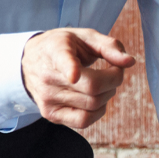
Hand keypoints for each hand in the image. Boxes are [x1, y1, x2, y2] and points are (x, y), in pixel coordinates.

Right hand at [20, 28, 135, 128]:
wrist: (28, 62)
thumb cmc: (63, 47)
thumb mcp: (84, 37)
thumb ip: (109, 46)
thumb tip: (130, 62)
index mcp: (56, 51)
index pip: (63, 62)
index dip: (70, 69)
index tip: (74, 75)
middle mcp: (48, 77)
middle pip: (93, 88)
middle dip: (114, 80)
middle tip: (113, 69)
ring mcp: (48, 99)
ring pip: (93, 105)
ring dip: (108, 94)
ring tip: (102, 82)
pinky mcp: (51, 114)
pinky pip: (84, 121)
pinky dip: (98, 111)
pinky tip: (96, 98)